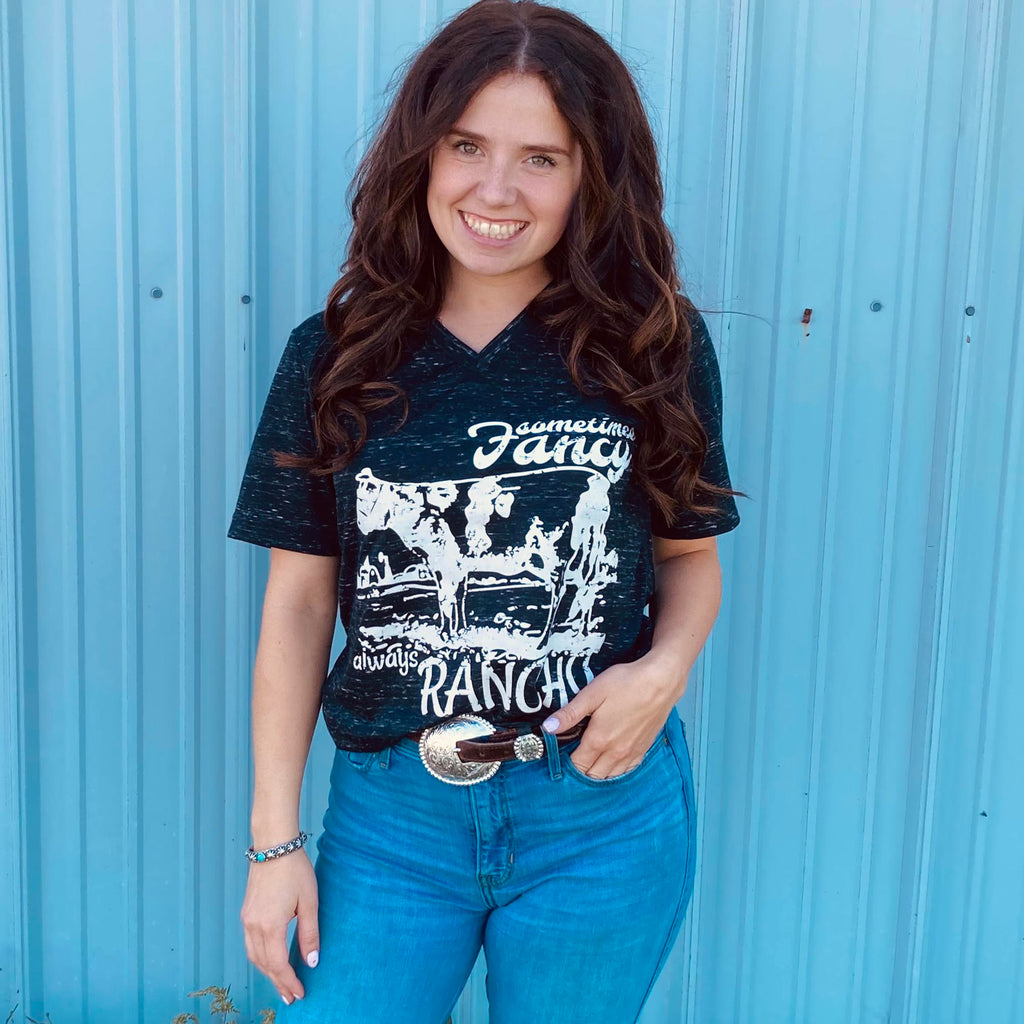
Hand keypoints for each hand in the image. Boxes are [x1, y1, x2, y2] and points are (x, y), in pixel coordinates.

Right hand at [240, 850, 319, 1004]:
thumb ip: (310, 934)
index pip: (278, 965)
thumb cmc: (295, 870)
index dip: (289, 982)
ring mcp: (247, 920)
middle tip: (291, 996)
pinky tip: (270, 960)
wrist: (274, 846)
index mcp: (270, 926)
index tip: (299, 994)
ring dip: (267, 972)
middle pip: (264, 965)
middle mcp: (254, 926)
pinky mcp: (246, 913)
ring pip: (254, 956)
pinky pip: (250, 944)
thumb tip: (311, 962)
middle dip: (278, 982)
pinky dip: (260, 958)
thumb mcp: (309, 902)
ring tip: (282, 983)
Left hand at [542, 655, 681, 778]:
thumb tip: (547, 728)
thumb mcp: (592, 693)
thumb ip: (570, 713)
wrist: (661, 681)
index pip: (577, 765)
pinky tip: (611, 760)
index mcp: (599, 740)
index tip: (561, 754)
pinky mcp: (644, 749)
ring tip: (590, 760)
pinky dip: (616, 771)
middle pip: (593, 775)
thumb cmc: (626, 683)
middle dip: (581, 770)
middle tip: (574, 755)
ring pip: (610, 776)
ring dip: (598, 773)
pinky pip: (627, 771)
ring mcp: (631, 753)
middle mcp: (615, 752)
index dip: (566, 763)